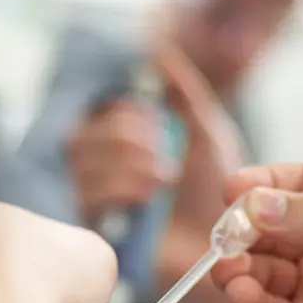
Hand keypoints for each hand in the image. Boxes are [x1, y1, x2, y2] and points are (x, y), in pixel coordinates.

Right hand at [66, 45, 240, 236]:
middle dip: (123, 138)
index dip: (121, 112)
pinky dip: (118, 188)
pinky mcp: (94, 234)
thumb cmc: (218, 196)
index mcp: (118, 145)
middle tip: (163, 153)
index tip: (156, 121)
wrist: (225, 248)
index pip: (93, 113)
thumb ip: (183, 93)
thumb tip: (158, 53)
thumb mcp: (207, 133)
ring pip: (78, 164)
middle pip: (77, 137)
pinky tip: (148, 198)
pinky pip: (84, 198)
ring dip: (124, 163)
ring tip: (163, 179)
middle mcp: (96, 172)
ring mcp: (91, 204)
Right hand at [211, 164, 302, 302]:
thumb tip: (254, 203)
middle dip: (243, 228)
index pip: (299, 184)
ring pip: (257, 270)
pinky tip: (241, 293)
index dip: (264, 185)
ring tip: (229, 269)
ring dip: (237, 266)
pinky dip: (245, 302)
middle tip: (225, 234)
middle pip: (268, 226)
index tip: (233, 190)